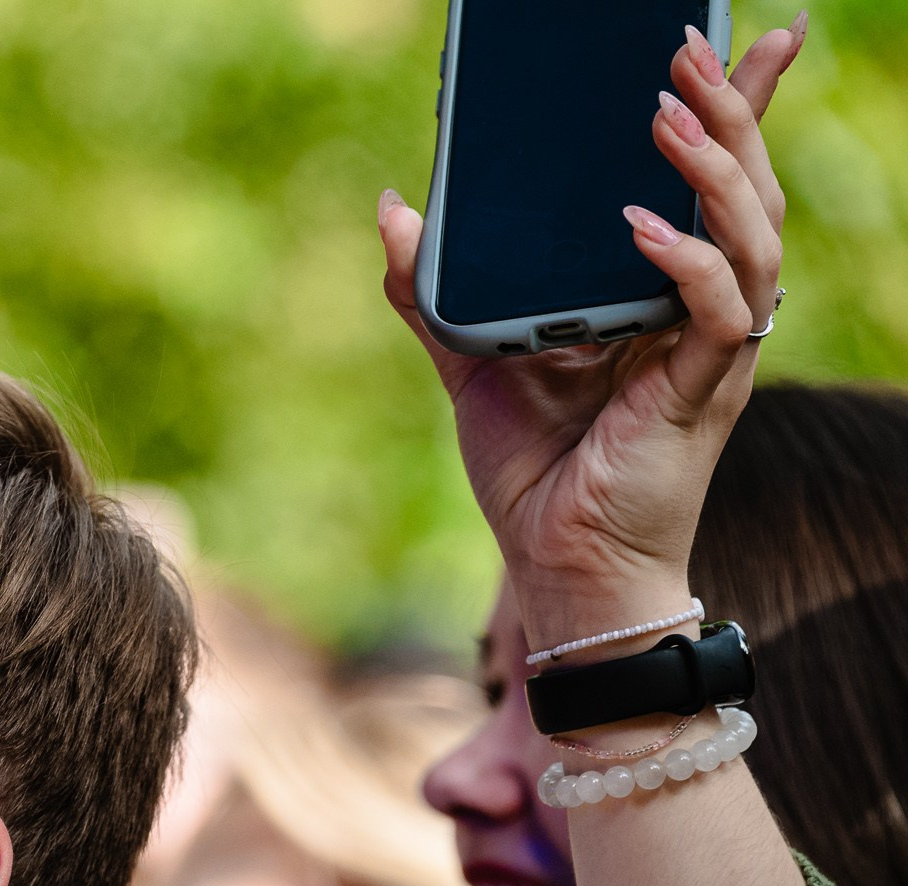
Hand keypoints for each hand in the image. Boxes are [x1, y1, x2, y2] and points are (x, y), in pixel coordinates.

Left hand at [378, 18, 806, 647]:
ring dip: (715, 169)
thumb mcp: (470, 363)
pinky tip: (642, 227)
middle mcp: (702, 315)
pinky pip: (716, 312)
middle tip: (692, 51)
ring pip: (751, 236)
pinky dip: (688, 263)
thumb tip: (397, 207)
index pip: (715, 185)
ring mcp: (709, 354)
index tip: (740, 38)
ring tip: (668, 114)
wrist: (553, 570)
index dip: (737, 111)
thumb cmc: (534, 473)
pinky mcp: (699, 395)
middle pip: (746, 191)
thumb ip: (436, 291)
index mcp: (661, 296)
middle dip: (731, 113)